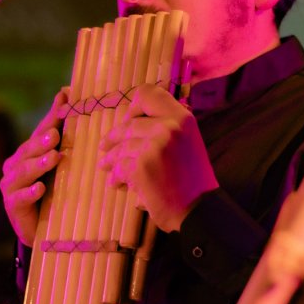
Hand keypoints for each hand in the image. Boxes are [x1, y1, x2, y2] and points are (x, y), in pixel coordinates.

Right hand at [0, 87, 68, 245]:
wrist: (42, 228)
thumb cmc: (52, 190)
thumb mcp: (58, 162)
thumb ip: (60, 132)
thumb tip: (67, 93)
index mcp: (27, 152)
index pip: (41, 132)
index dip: (52, 117)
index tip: (65, 100)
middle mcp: (16, 166)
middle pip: (29, 150)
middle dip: (43, 141)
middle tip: (57, 135)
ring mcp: (11, 186)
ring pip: (24, 172)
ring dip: (39, 164)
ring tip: (54, 158)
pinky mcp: (12, 206)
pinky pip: (21, 198)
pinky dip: (30, 192)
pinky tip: (41, 188)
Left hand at [99, 84, 217, 231]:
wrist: (199, 209)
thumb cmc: (193, 179)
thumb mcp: (188, 142)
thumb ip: (167, 127)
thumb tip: (133, 120)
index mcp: (182, 118)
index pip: (149, 93)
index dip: (134, 106)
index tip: (130, 120)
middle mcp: (169, 127)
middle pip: (129, 124)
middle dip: (114, 138)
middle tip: (105, 146)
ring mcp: (153, 146)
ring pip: (121, 147)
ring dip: (111, 160)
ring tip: (106, 167)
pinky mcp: (140, 167)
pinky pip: (119, 167)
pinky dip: (115, 177)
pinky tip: (117, 184)